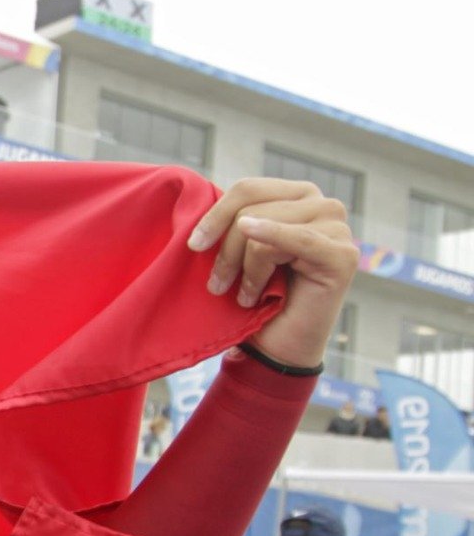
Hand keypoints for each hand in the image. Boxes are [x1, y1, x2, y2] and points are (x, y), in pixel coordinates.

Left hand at [188, 178, 359, 368]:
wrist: (278, 346)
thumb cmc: (256, 296)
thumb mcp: (241, 249)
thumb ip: (235, 219)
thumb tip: (201, 195)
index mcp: (298, 196)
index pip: (248, 189)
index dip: (215, 214)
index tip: (193, 246)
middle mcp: (323, 203)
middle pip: (252, 210)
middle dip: (227, 251)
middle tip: (217, 285)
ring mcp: (338, 227)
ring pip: (264, 229)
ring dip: (244, 268)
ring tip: (244, 295)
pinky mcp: (343, 255)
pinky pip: (297, 240)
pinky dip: (272, 240)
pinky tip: (253, 244)